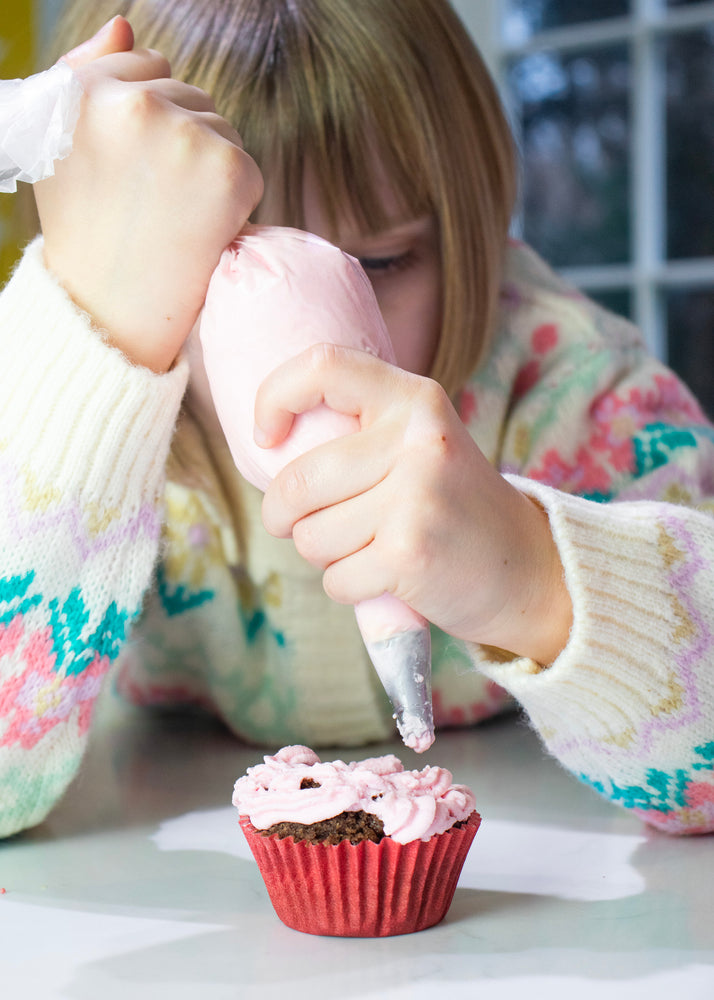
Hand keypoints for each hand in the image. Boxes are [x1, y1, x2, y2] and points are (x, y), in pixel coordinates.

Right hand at [33, 17, 262, 371]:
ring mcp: (182, 136)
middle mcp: (130, 104)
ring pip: (221, 126)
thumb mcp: (60, 146)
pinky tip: (199, 231)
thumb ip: (86, 75)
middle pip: (188, 92)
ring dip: (208, 167)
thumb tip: (126, 27)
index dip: (144, 122)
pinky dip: (234, 201)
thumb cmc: (87, 230)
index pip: (145, 64)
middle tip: (149, 202)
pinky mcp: (227, 169)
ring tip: (172, 217)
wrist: (110, 314)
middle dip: (178, 141)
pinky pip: (248, 164)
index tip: (129, 170)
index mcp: (79, 91)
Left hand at [256, 345, 571, 663]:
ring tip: (368, 547)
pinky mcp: (410, 554)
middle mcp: (417, 440)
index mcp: (414, 399)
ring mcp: (416, 498)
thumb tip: (269, 444)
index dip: (274, 397)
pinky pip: (335, 578)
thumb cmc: (451, 505)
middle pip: (297, 480)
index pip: (321, 367)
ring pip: (310, 536)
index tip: (267, 437)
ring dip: (323, 555)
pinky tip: (385, 576)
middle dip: (284, 515)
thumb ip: (359, 431)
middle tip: (303, 524)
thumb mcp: (419, 445)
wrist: (528, 568)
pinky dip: (348, 587)